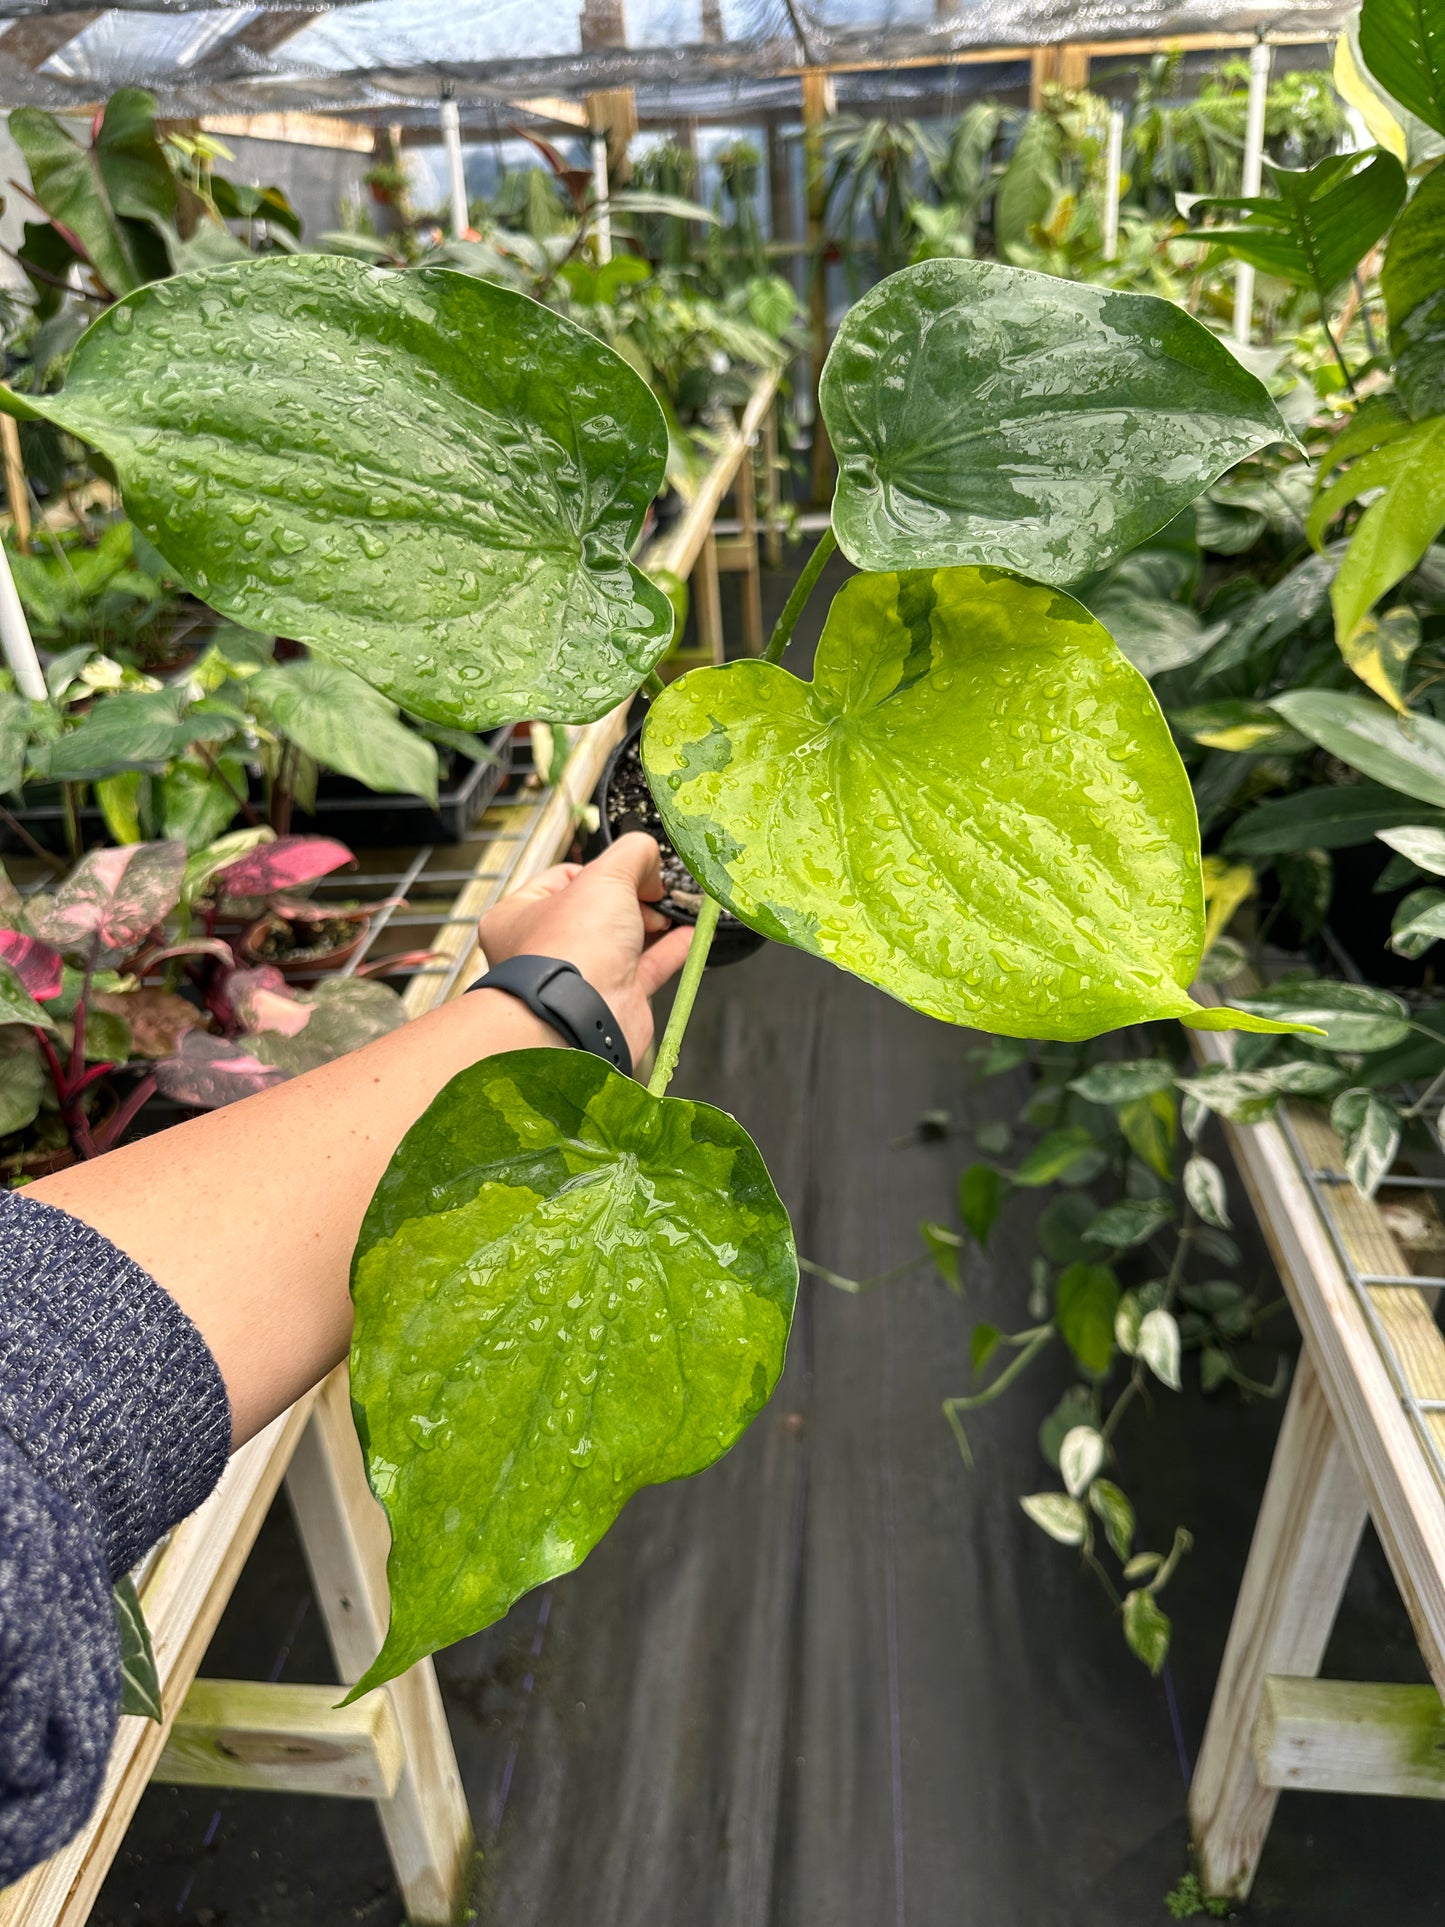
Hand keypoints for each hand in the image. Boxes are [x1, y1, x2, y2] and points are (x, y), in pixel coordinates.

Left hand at [476, 834, 694, 1064]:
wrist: (581, 1018)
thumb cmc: (571, 949)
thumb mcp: (605, 876)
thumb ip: (633, 855)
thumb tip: (648, 856)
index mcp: (519, 915)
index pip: (563, 878)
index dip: (601, 869)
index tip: (631, 867)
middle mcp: (546, 948)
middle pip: (596, 909)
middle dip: (631, 897)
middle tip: (654, 889)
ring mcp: (581, 976)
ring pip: (622, 940)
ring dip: (652, 922)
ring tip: (675, 906)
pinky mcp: (613, 999)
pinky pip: (645, 968)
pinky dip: (670, 950)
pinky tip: (689, 934)